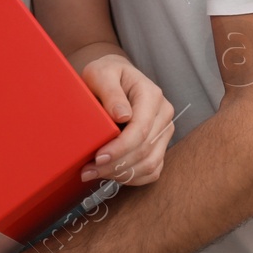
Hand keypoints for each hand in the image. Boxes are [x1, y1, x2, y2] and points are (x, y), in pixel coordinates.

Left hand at [79, 54, 174, 185]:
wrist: (115, 77)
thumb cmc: (106, 74)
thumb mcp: (101, 74)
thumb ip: (111, 92)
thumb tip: (123, 116)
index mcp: (151, 95)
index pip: (141, 129)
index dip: (120, 148)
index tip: (98, 158)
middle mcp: (163, 113)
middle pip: (145, 150)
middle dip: (115, 165)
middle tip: (87, 171)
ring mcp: (164, 130)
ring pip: (150, 164)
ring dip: (121, 174)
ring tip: (94, 174)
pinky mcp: (160, 144)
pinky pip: (152, 170)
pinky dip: (132, 177)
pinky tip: (111, 175)